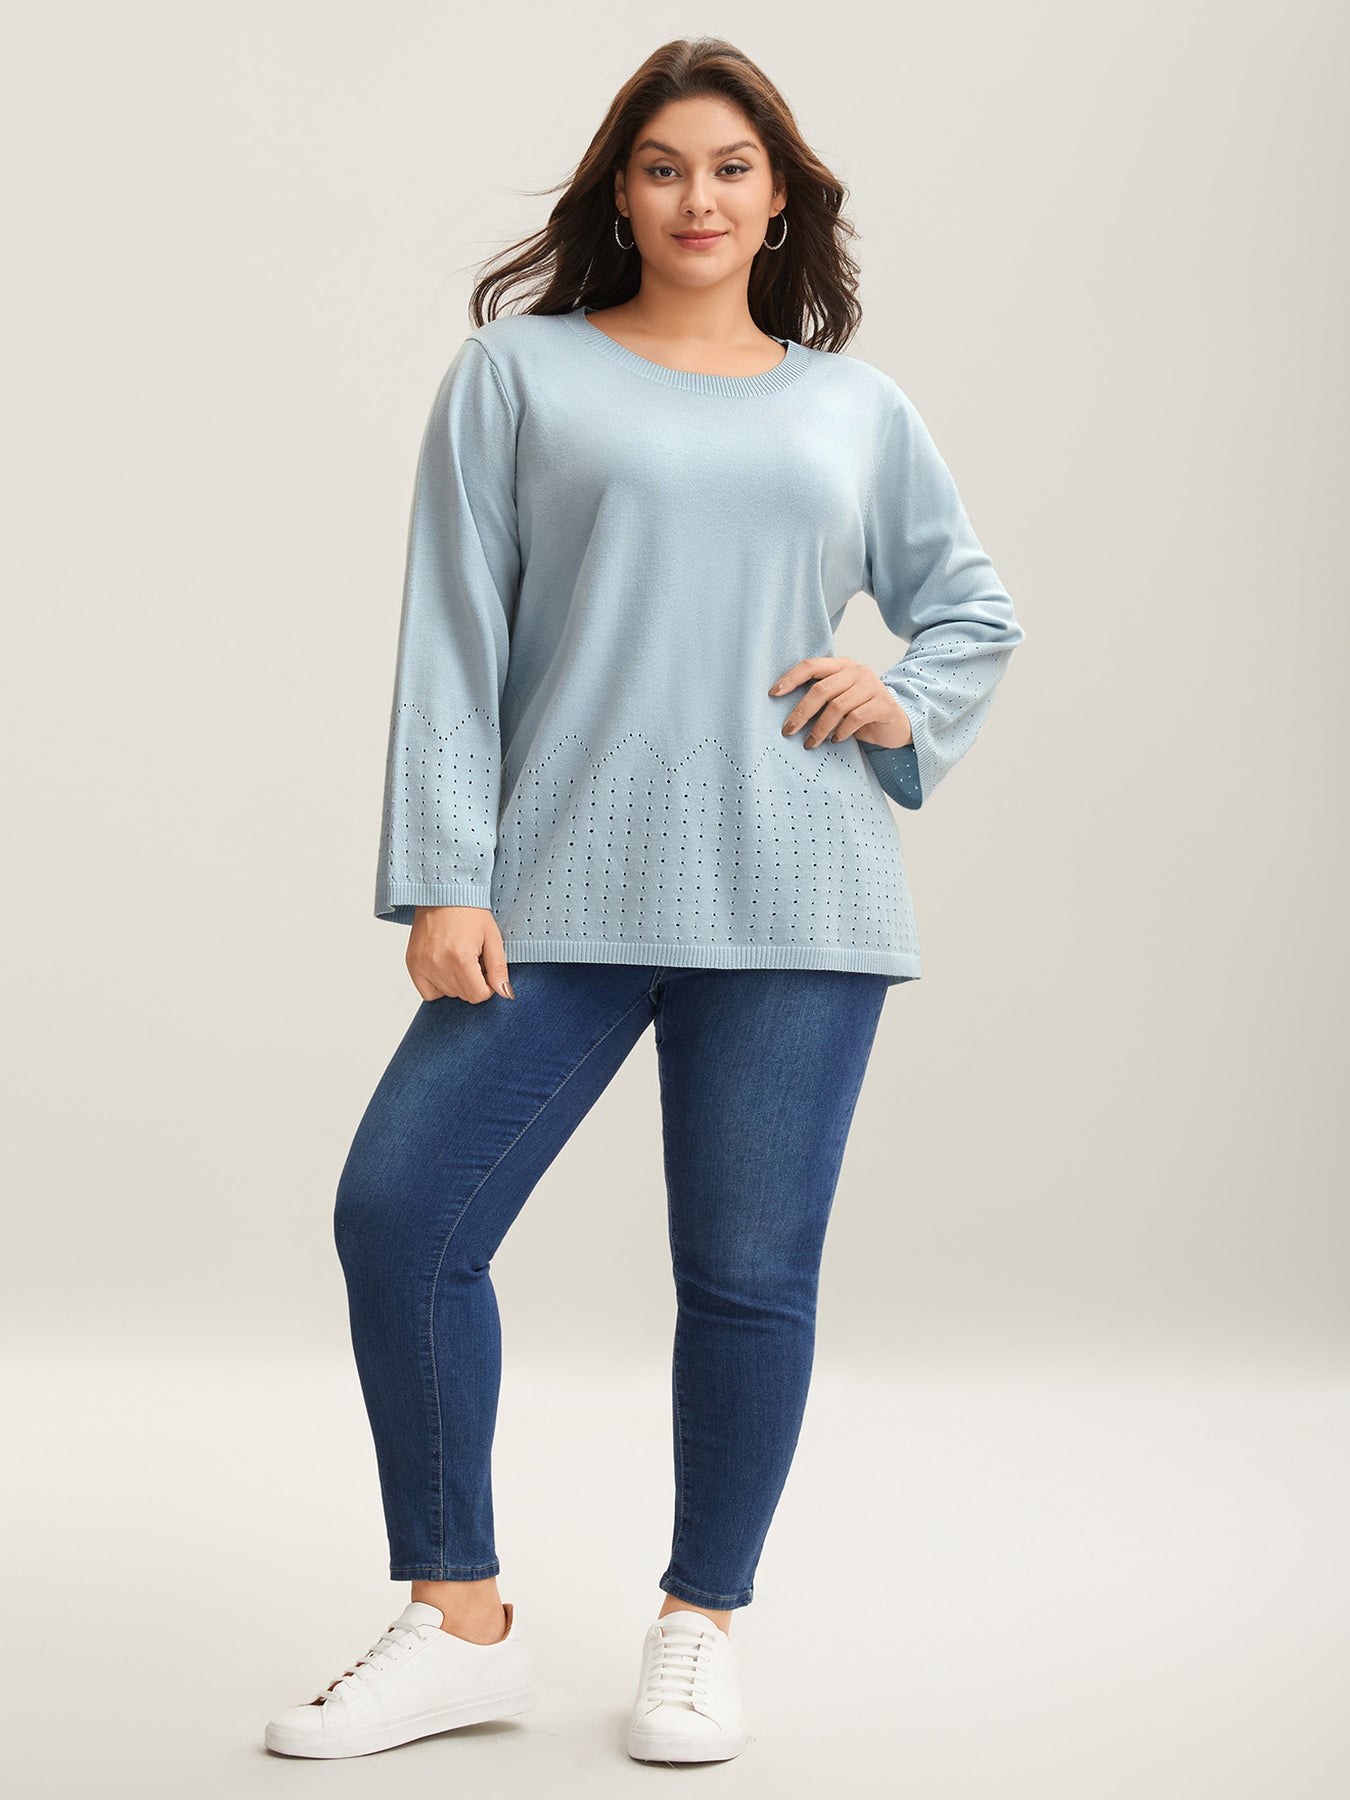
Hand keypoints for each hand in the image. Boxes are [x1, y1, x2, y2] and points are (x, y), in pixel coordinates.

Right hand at [408, 906, 513, 1002]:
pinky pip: (427, 993)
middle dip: (473, 982)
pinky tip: (444, 966)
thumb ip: (499, 969)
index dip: (487, 985)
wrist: (443, 893)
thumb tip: (506, 994)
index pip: (478, 996)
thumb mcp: (492, 937)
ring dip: (456, 982)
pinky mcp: (412, 964)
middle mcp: (438, 964)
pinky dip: (437, 985)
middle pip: (463, 995)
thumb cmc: (470, 912)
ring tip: (457, 956)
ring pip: (447, 993)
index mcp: (460, 959)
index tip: (485, 968)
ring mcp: (423, 965)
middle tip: (472, 958)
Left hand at [769, 656, 913, 750]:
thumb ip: (820, 697)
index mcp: (841, 665)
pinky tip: (835, 741)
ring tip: (810, 743)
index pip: (811, 665)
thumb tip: (787, 713)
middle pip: (821, 689)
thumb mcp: (838, 700)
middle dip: (802, 712)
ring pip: (837, 706)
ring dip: (820, 728)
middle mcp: (857, 671)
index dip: (790, 678)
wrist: (895, 724)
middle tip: (788, 731)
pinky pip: (855, 718)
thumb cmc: (859, 712)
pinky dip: (841, 731)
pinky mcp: (882, 704)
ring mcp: (872, 686)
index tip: (773, 694)